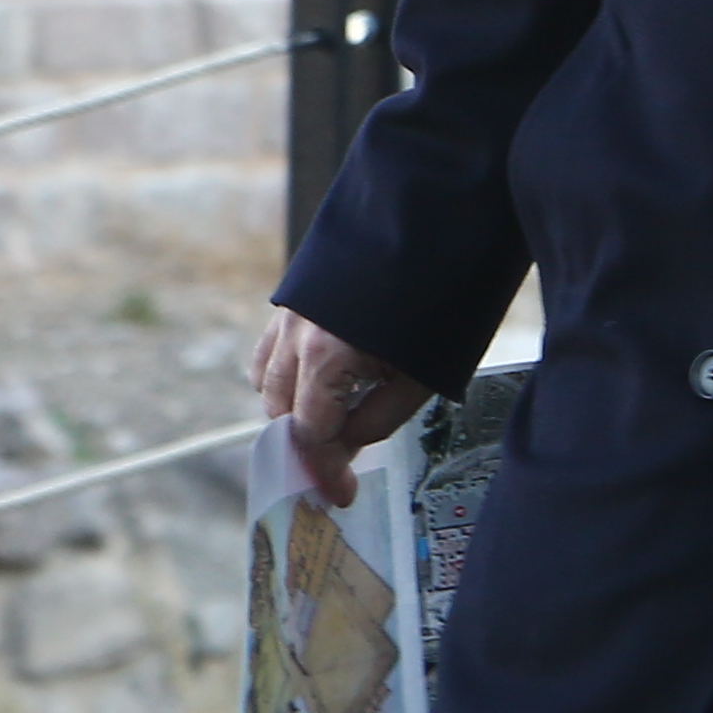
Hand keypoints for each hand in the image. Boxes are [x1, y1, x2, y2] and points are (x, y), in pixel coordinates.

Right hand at [251, 306, 437, 510]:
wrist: (439, 218)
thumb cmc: (445, 294)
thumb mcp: (422, 373)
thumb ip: (378, 418)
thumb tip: (348, 446)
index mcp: (325, 357)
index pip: (310, 434)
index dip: (324, 471)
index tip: (339, 494)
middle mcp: (296, 334)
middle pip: (281, 411)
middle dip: (307, 442)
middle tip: (338, 463)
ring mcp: (289, 311)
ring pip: (267, 380)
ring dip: (293, 408)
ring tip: (334, 420)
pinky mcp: (294, 297)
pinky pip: (271, 348)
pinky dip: (285, 373)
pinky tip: (317, 380)